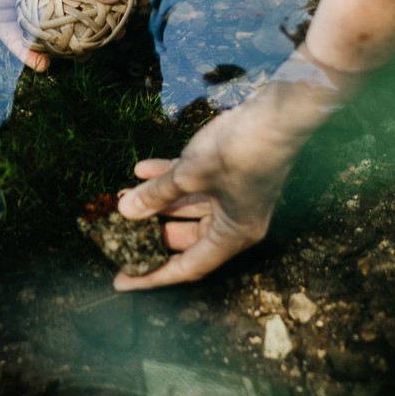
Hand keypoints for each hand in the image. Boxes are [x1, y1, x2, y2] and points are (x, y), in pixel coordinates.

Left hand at [114, 49, 353, 288]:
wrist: (275, 115)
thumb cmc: (239, 153)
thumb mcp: (189, 176)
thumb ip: (156, 195)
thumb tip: (125, 211)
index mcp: (232, 235)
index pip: (187, 267)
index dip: (152, 275)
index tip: (122, 280)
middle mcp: (234, 222)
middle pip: (186, 237)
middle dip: (151, 230)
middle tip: (119, 229)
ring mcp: (232, 196)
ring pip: (187, 206)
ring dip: (157, 199)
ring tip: (123, 193)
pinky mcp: (229, 173)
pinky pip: (194, 183)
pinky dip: (169, 177)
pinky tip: (141, 168)